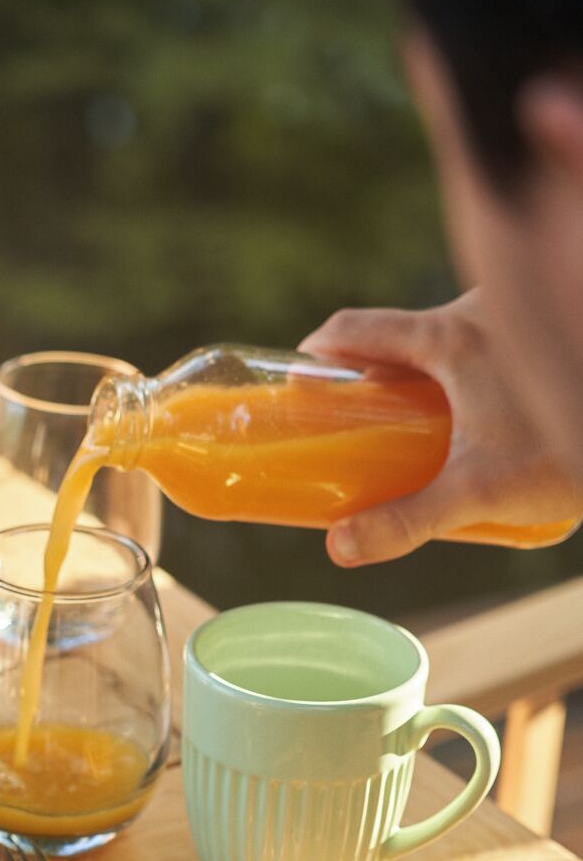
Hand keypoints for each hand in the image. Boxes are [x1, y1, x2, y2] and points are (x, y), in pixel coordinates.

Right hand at [301, 290, 582, 564]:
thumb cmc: (566, 452)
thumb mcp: (477, 493)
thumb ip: (405, 521)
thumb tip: (339, 548)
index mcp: (449, 338)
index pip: (359, 327)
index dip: (321, 351)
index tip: (304, 377)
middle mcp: (482, 312)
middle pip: (405, 329)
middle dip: (378, 365)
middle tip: (366, 415)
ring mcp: (518, 317)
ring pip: (453, 331)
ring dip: (431, 365)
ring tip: (429, 419)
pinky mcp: (547, 334)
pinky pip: (493, 338)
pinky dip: (474, 365)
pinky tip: (489, 409)